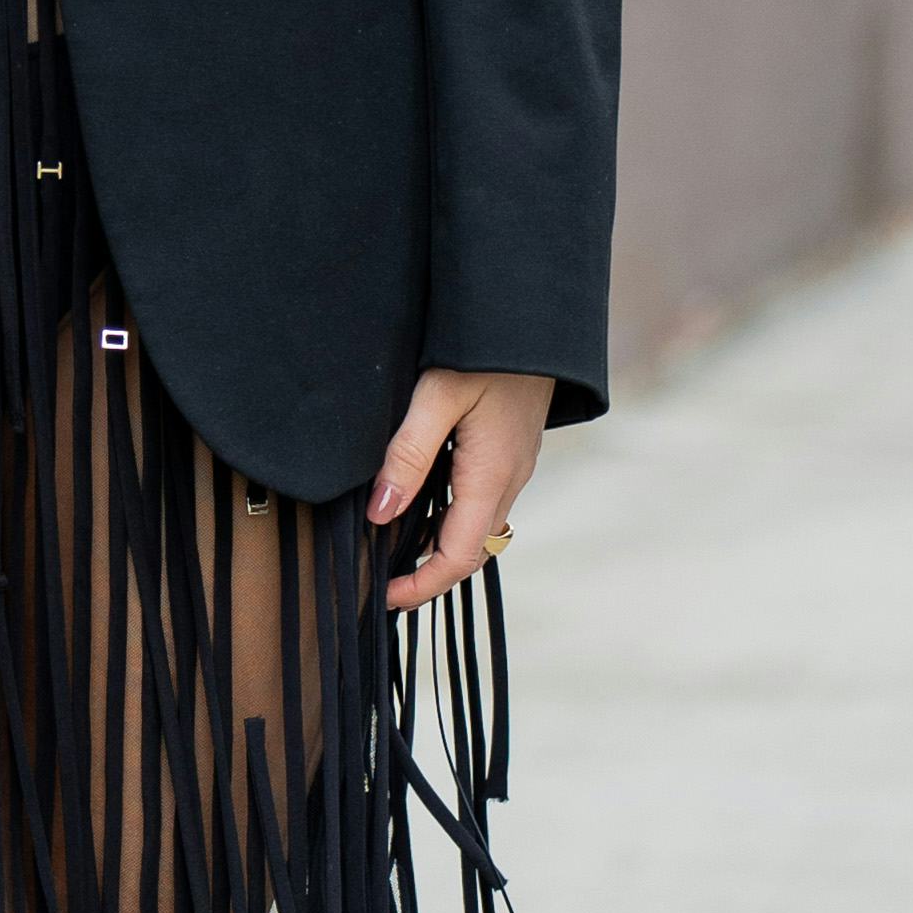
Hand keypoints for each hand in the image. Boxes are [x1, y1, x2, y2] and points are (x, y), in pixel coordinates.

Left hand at [367, 368, 552, 613]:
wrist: (533, 317)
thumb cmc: (484, 348)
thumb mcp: (437, 396)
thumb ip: (407, 455)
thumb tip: (380, 513)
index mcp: (491, 476)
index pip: (458, 557)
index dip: (421, 584)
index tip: (385, 595)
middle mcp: (510, 480)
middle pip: (472, 551)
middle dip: (430, 574)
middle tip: (385, 580)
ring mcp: (516, 467)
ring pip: (481, 529)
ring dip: (442, 548)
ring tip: (397, 548)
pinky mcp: (513, 452)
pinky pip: (485, 503)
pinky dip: (454, 520)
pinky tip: (425, 506)